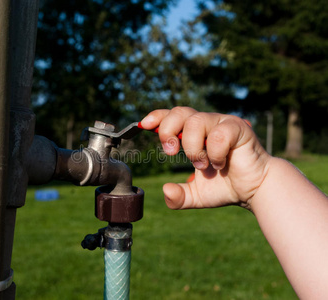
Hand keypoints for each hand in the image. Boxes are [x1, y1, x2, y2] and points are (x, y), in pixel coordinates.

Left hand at [140, 107, 271, 209]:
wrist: (254, 190)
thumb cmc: (225, 185)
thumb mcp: (196, 195)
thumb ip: (179, 196)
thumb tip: (165, 190)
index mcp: (195, 133)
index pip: (173, 116)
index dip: (157, 116)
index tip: (143, 125)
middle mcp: (208, 124)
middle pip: (181, 111)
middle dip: (169, 130)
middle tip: (170, 151)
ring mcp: (223, 124)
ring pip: (197, 122)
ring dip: (193, 147)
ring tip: (202, 165)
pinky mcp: (239, 129)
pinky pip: (219, 133)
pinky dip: (214, 152)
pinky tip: (221, 163)